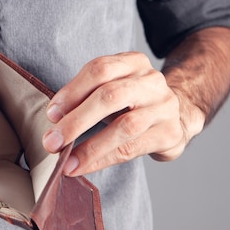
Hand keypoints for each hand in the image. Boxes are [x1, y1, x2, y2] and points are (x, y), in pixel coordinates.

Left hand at [41, 52, 203, 175]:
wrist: (178, 115)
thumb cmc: (132, 101)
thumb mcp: (113, 87)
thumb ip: (86, 96)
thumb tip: (54, 120)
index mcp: (133, 62)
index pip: (99, 70)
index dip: (72, 92)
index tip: (51, 114)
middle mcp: (151, 81)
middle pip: (110, 96)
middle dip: (76, 121)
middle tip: (52, 141)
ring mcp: (164, 107)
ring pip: (125, 126)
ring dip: (90, 146)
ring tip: (66, 161)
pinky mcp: (170, 134)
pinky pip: (132, 149)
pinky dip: (103, 159)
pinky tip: (83, 166)